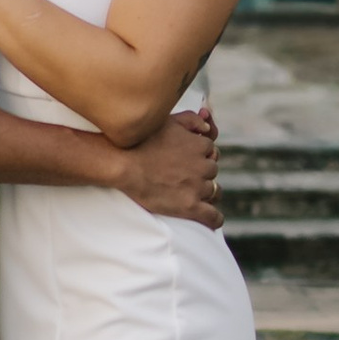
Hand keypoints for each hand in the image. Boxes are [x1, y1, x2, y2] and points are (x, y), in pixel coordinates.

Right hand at [117, 107, 221, 226]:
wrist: (123, 164)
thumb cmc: (142, 140)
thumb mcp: (168, 121)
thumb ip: (192, 120)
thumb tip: (208, 129)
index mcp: (200, 146)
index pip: (210, 151)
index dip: (199, 154)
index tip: (187, 158)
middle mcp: (203, 166)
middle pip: (212, 170)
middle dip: (201, 171)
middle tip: (182, 174)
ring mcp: (197, 187)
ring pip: (213, 191)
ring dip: (205, 191)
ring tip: (189, 192)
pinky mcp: (190, 207)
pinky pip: (212, 216)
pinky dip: (215, 219)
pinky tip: (212, 219)